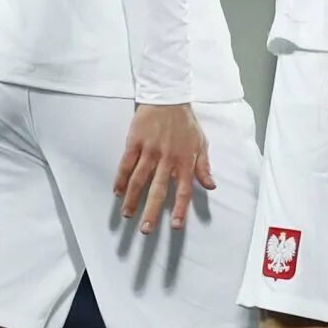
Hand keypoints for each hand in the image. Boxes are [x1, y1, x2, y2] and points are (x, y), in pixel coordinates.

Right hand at [114, 102, 213, 234]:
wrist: (168, 97)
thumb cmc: (185, 122)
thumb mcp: (201, 143)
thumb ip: (204, 167)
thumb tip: (211, 186)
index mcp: (185, 160)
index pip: (184, 190)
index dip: (181, 210)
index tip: (176, 227)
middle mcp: (167, 158)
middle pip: (158, 190)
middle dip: (152, 212)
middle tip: (146, 229)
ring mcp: (149, 150)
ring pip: (139, 180)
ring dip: (132, 199)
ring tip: (127, 215)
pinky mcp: (135, 142)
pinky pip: (126, 164)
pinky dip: (120, 179)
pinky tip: (117, 192)